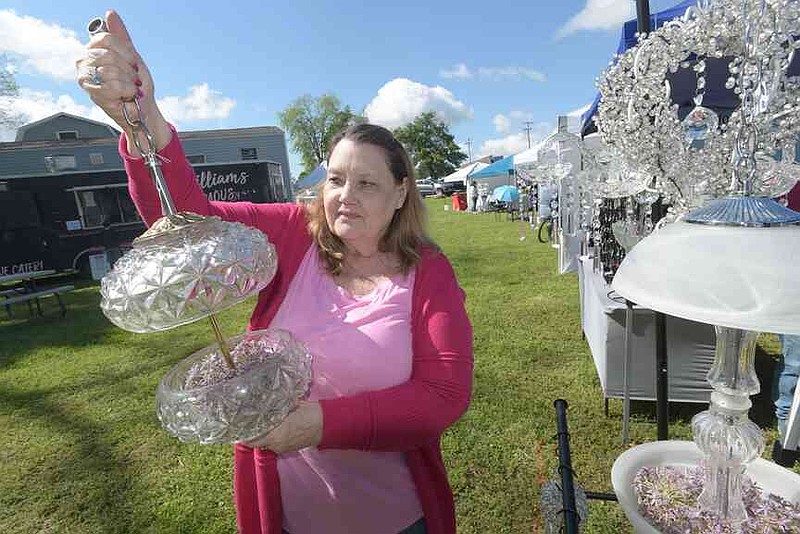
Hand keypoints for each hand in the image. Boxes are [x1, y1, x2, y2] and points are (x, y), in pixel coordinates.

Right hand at [76, 10, 169, 153]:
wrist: (142, 109)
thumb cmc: (136, 84)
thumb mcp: (132, 56)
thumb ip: (121, 36)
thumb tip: (110, 13)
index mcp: (93, 48)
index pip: (106, 38)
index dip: (125, 52)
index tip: (133, 63)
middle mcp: (84, 60)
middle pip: (109, 55)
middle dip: (128, 70)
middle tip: (132, 80)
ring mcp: (85, 76)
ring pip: (110, 71)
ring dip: (128, 83)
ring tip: (129, 89)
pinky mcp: (91, 92)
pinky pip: (111, 86)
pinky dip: (125, 92)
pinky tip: (126, 96)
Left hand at [244, 400, 322, 453]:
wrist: (327, 424)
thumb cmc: (309, 412)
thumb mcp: (290, 406)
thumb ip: (276, 407)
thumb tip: (265, 403)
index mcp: (275, 434)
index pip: (252, 439)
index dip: (244, 434)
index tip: (238, 426)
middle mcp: (276, 444)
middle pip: (257, 443)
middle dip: (252, 435)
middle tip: (247, 425)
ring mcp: (283, 448)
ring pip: (266, 444)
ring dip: (262, 437)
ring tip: (258, 426)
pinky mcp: (289, 448)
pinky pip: (274, 445)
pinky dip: (271, 439)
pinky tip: (271, 430)